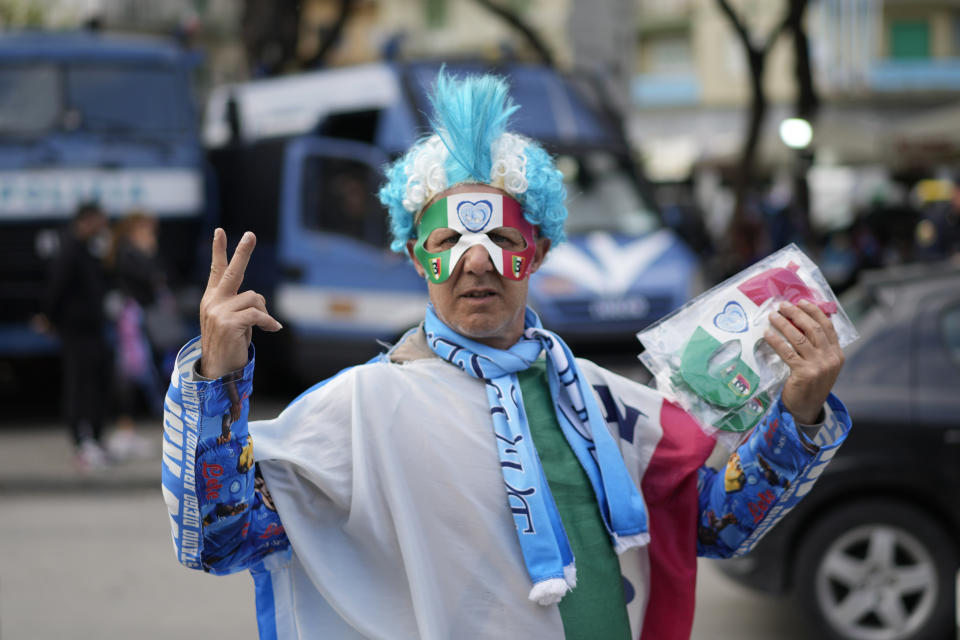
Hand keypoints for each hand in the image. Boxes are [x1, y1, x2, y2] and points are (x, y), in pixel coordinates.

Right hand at [199, 229, 281, 378]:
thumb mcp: (232, 320)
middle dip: (242, 252)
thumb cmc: (229, 344)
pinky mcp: (228, 322)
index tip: (219, 232)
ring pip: (254, 298)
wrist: (217, 370)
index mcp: (212, 298)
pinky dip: (269, 322)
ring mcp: (218, 311)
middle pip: (232, 272)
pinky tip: (273, 329)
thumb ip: (240, 305)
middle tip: (251, 235)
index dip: (218, 251)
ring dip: (263, 312)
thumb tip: (258, 300)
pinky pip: (258, 314)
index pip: (216, 270)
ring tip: (261, 326)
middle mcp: (213, 301)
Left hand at [764, 299, 844, 424]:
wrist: (806, 410)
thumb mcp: (820, 365)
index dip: (814, 312)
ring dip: (784, 325)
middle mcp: (831, 358)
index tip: (801, 301)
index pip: (827, 327)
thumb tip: (798, 322)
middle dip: (797, 314)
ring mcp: (819, 366)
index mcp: (837, 354)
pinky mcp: (804, 373)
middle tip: (783, 305)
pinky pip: (788, 352)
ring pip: (799, 338)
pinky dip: (776, 341)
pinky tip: (767, 334)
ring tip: (772, 316)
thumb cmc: (810, 385)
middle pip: (813, 329)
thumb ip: (816, 347)